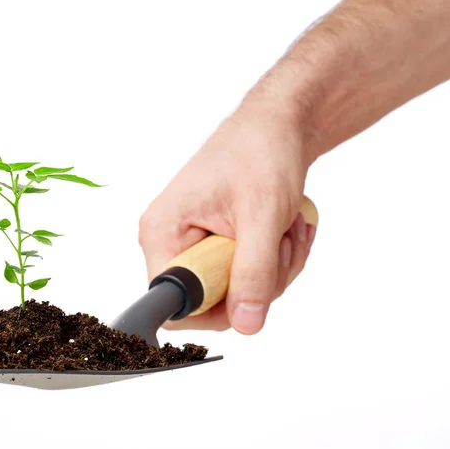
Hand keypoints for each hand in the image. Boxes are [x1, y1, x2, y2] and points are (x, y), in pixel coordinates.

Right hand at [138, 97, 316, 334]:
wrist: (277, 125)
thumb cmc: (260, 152)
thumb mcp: (261, 216)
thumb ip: (254, 273)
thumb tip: (247, 325)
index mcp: (163, 233)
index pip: (176, 304)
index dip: (218, 307)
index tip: (253, 284)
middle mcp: (170, 240)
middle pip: (213, 300)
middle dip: (260, 279)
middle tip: (279, 241)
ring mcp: (193, 241)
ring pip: (236, 288)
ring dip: (274, 265)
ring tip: (286, 227)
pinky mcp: (214, 240)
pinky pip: (245, 272)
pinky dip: (274, 257)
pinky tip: (286, 228)